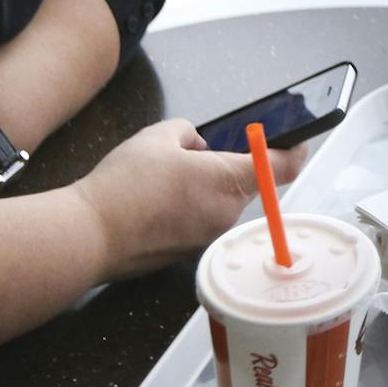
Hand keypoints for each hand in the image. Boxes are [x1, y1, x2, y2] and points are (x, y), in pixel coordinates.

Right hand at [73, 120, 308, 283]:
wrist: (90, 235)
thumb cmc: (126, 184)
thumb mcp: (159, 136)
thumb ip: (189, 134)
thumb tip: (197, 148)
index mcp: (229, 180)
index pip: (281, 167)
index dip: (294, 150)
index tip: (297, 139)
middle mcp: (226, 213)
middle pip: (248, 184)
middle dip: (233, 166)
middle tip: (201, 154)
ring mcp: (207, 236)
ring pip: (222, 202)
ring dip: (207, 188)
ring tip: (167, 178)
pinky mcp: (187, 252)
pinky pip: (201, 220)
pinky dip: (190, 208)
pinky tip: (157, 201)